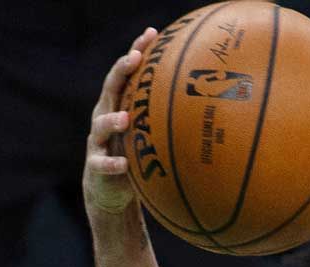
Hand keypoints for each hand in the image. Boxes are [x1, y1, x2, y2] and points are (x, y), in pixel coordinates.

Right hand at [83, 27, 156, 224]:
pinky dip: (112, 164)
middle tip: (134, 59)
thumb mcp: (150, 133)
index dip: (136, 51)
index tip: (152, 33)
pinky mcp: (96, 166)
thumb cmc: (135, 155)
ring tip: (125, 118)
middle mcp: (105, 117)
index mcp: (119, 105)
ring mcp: (98, 141)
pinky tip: (124, 165)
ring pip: (101, 126)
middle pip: (110, 89)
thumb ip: (169, 117)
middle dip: (121, 71)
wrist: (109, 190)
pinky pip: (102, 164)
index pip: (126, 74)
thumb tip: (213, 102)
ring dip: (111, 120)